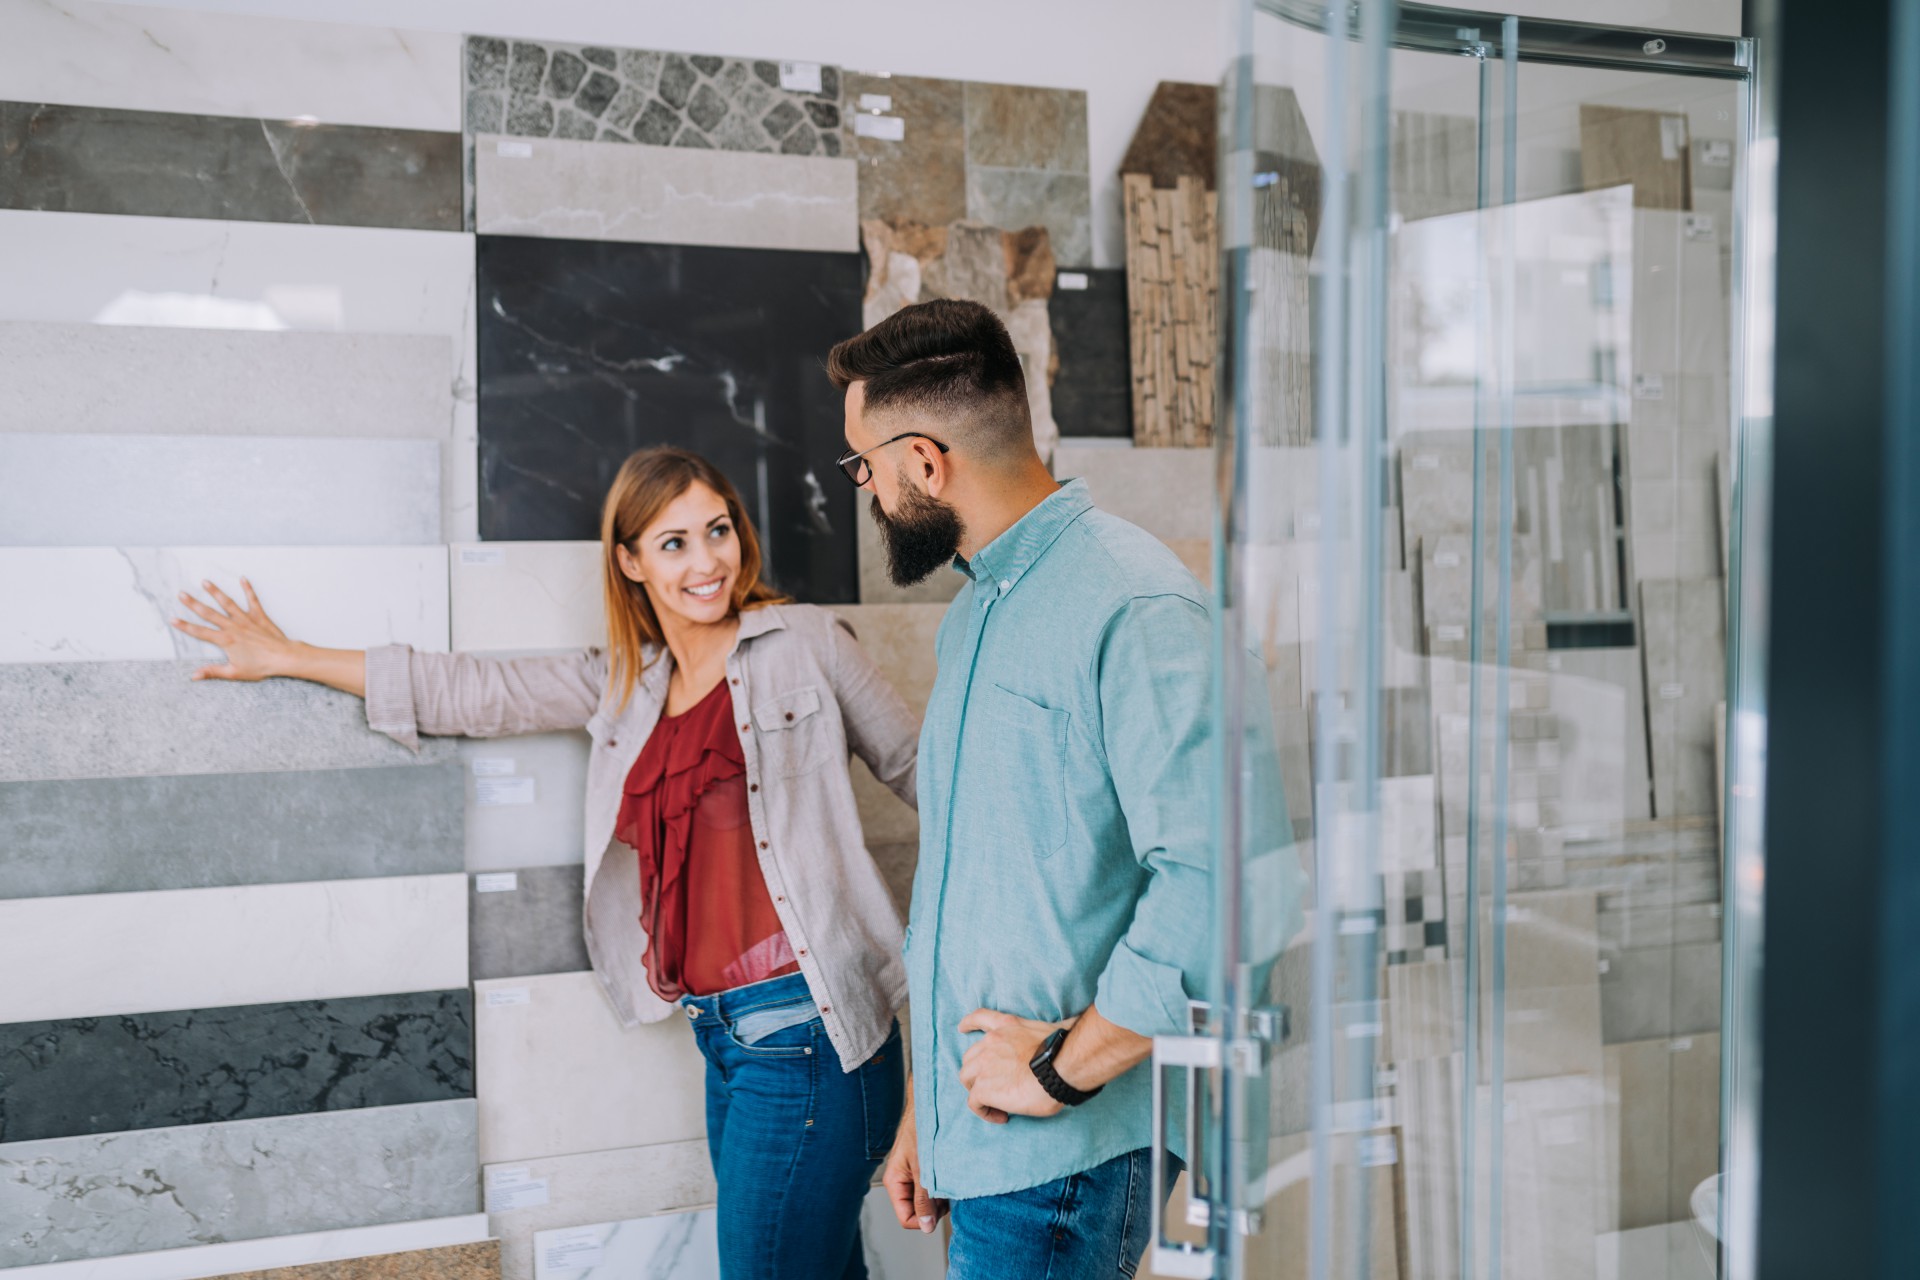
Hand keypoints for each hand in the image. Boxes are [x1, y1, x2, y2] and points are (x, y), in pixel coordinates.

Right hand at [172, 578, 296, 681]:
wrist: (283, 657)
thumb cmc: (261, 666)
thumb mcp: (234, 672)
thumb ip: (212, 672)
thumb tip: (194, 675)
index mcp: (225, 640)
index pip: (200, 632)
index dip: (184, 626)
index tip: (172, 619)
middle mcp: (233, 627)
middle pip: (209, 613)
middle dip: (193, 603)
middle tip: (181, 593)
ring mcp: (246, 620)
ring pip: (227, 603)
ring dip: (216, 592)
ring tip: (205, 582)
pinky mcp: (259, 616)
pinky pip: (252, 600)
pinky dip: (248, 589)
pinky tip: (243, 579)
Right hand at [882, 1090, 946, 1233]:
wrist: (930, 1103)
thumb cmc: (921, 1127)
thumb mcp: (923, 1167)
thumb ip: (923, 1198)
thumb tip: (926, 1227)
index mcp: (895, 1182)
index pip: (907, 1218)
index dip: (924, 1219)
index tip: (940, 1207)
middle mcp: (903, 1181)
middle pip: (919, 1211)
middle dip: (935, 1206)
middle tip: (947, 1188)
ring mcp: (915, 1176)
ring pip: (929, 1200)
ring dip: (941, 1195)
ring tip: (949, 1176)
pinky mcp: (927, 1169)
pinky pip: (935, 1188)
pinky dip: (945, 1185)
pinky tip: (951, 1172)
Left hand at [957, 1008, 1071, 1122]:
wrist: (1060, 1067)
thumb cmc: (1065, 1052)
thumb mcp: (1055, 1028)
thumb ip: (1051, 1029)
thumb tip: (1070, 1026)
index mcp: (1007, 1026)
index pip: (981, 1018)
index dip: (969, 1024)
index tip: (962, 1028)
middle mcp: (991, 1042)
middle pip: (970, 1058)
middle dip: (978, 1073)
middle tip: (996, 1087)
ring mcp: (984, 1065)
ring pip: (967, 1079)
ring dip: (978, 1092)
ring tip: (998, 1105)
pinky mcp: (983, 1087)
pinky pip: (974, 1103)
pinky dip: (985, 1112)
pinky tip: (1002, 1117)